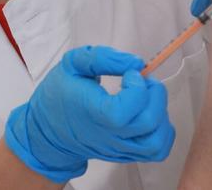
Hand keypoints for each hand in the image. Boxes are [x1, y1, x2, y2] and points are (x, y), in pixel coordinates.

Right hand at [4, 46, 174, 183]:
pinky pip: (157, 151)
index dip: (135, 88)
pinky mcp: (126, 153)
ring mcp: (119, 148)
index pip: (123, 111)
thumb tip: (136, 62)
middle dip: (155, 94)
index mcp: (93, 113)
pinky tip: (150, 114)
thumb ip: (103, 57)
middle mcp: (108, 135)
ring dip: (161, 114)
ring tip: (147, 99)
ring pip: (157, 141)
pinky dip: (163, 132)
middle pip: (148, 122)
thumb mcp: (72, 64)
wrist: (49, 131)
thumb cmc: (60, 94)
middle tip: (142, 82)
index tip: (129, 75)